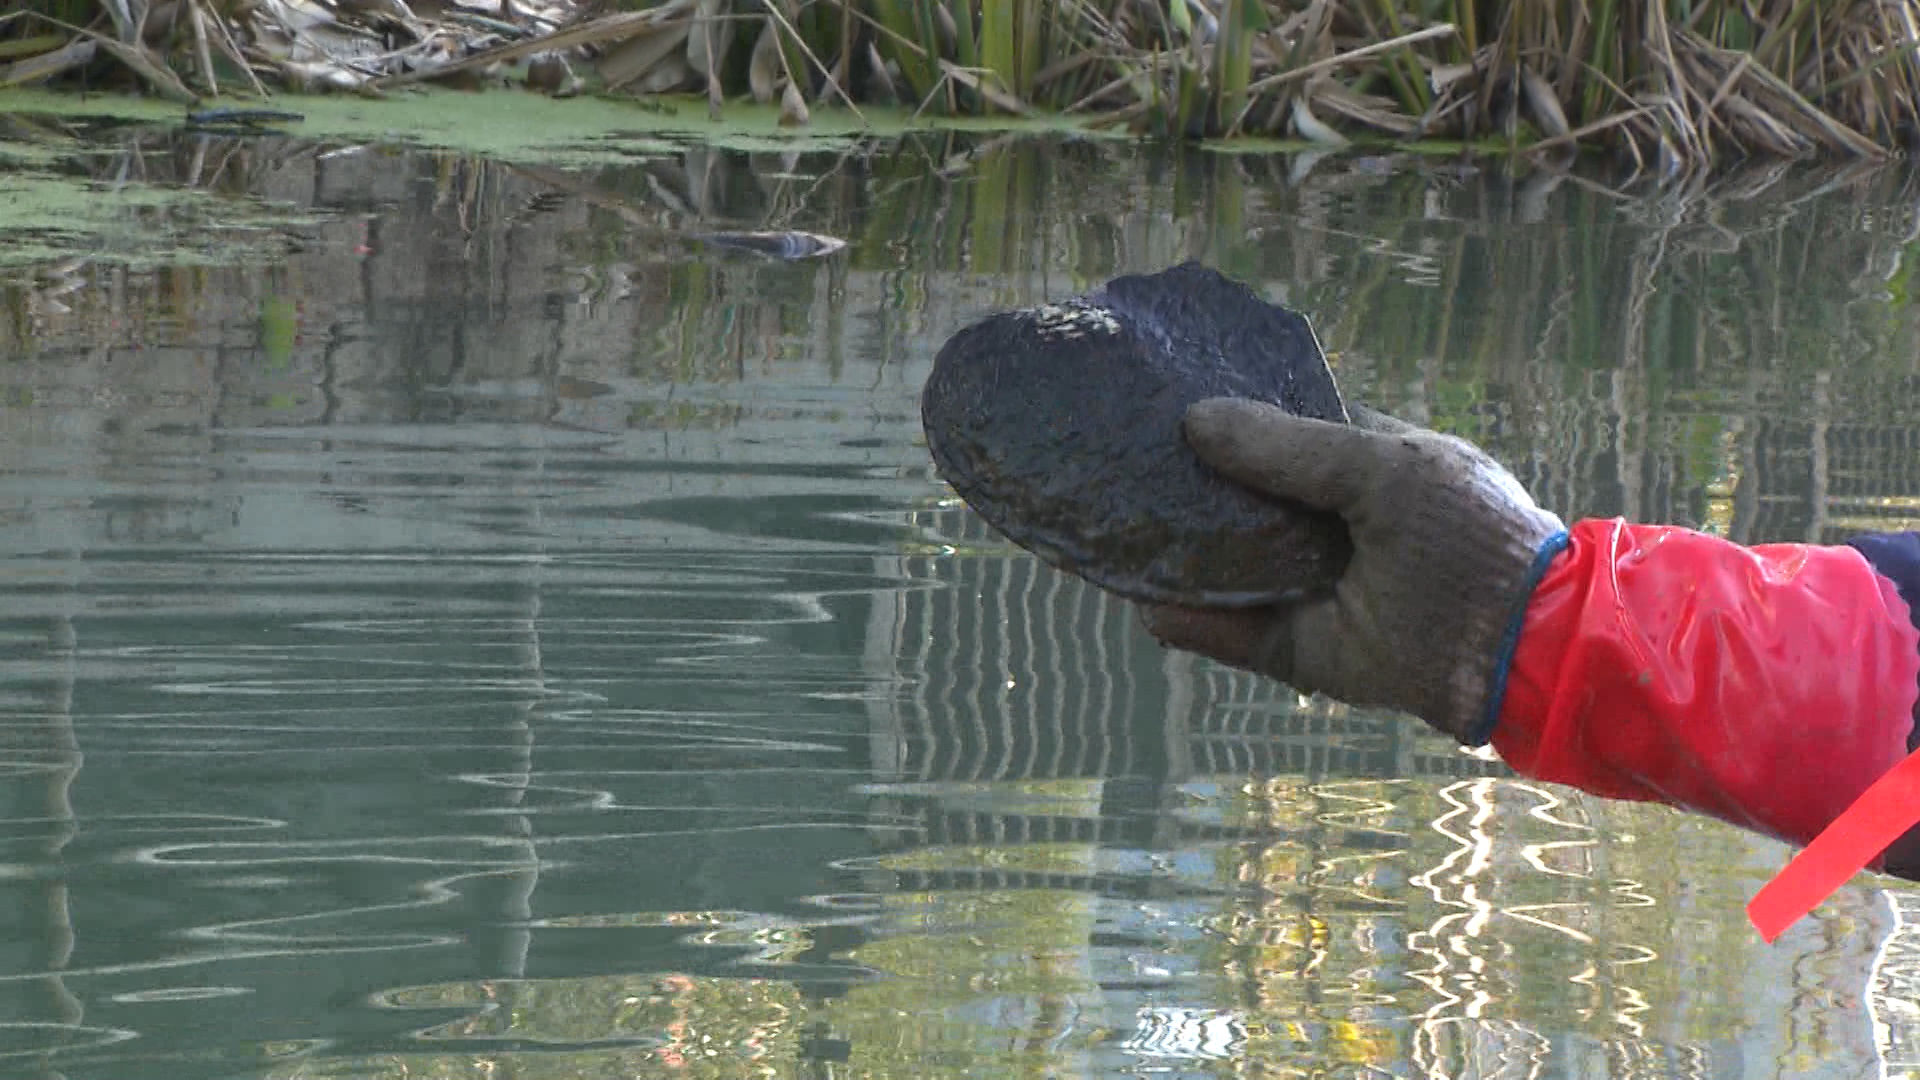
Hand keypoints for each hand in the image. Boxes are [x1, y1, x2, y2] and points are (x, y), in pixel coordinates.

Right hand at [1140, 398, 1566, 743]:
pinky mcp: (1303, 650)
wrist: (1523, 653)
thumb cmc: (1468, 540)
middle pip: (1246, 498)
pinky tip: (1147, 601)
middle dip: (1192, 485)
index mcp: (1366, 465)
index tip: (1170, 402)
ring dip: (1179, 552)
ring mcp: (1314, 588)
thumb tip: (1197, 420)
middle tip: (1124, 461)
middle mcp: (1333, 524)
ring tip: (1116, 524)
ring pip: (1231, 565)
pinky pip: (1233, 634)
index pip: (1284, 431)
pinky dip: (1190, 622)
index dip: (1233, 417)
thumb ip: (1291, 448)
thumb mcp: (1385, 472)